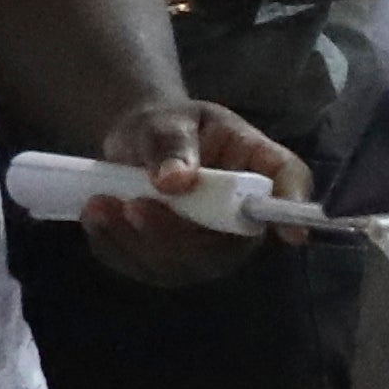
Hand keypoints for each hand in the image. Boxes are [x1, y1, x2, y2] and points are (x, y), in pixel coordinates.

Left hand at [69, 95, 312, 287]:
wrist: (140, 146)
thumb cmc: (169, 127)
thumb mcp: (168, 119)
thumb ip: (171, 143)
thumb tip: (175, 181)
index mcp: (259, 168)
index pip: (290, 186)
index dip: (293, 209)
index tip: (291, 233)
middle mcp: (244, 219)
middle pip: (229, 245)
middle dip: (176, 235)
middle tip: (132, 205)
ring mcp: (210, 248)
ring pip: (183, 265)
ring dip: (137, 241)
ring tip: (100, 205)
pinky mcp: (174, 264)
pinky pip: (146, 268)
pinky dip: (115, 246)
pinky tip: (96, 217)